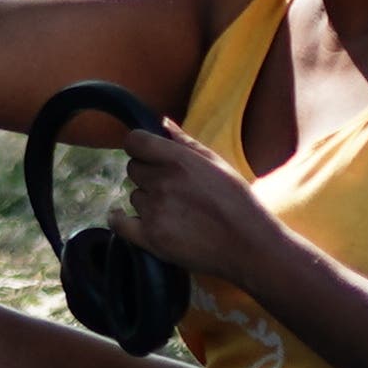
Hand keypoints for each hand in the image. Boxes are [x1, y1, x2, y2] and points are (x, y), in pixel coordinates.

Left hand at [112, 123, 282, 285]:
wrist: (248, 245)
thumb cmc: (237, 201)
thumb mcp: (217, 164)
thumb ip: (186, 142)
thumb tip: (162, 122)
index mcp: (179, 160)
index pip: (134, 141)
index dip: (139, 147)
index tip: (147, 154)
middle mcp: (163, 183)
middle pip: (133, 169)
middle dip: (147, 175)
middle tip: (170, 188)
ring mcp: (155, 211)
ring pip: (134, 196)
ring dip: (147, 200)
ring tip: (174, 211)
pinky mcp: (151, 238)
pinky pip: (119, 223)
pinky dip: (120, 221)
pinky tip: (125, 219)